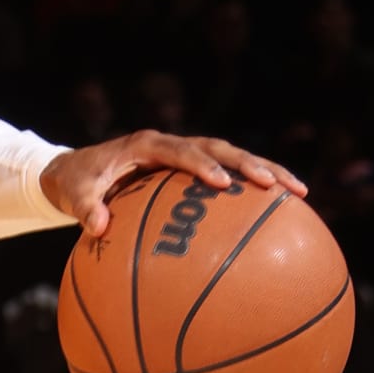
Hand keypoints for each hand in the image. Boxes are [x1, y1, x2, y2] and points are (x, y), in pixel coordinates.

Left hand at [40, 129, 307, 240]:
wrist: (76, 171)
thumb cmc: (76, 183)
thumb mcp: (75, 194)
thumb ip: (85, 208)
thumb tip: (98, 227)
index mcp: (147, 145)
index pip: (181, 151)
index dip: (201, 165)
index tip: (221, 184)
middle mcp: (172, 145)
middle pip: (220, 149)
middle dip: (250, 164)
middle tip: (275, 185)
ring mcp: (185, 156)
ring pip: (233, 158)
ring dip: (264, 172)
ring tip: (298, 193)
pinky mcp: (192, 170)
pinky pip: (227, 176)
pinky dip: (252, 191)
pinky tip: (280, 213)